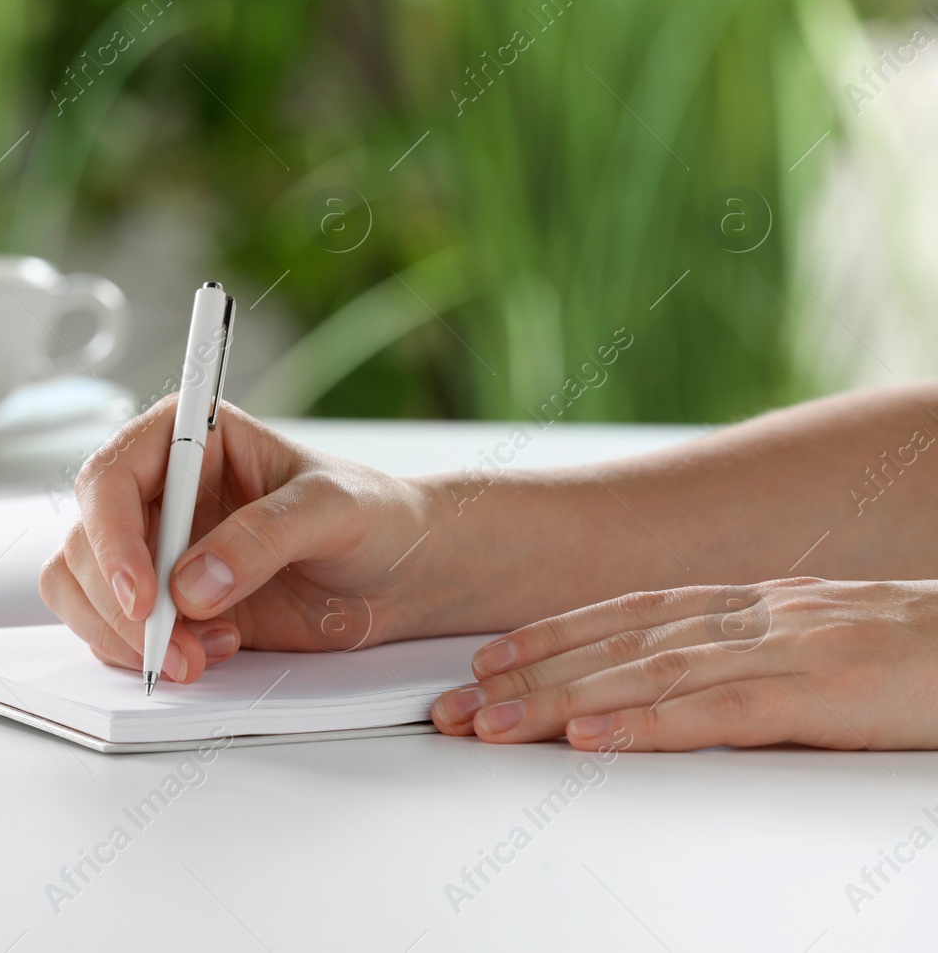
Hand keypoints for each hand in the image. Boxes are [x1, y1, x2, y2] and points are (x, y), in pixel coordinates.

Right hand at [38, 397, 439, 683]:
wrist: (402, 574)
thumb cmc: (374, 517)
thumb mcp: (333, 511)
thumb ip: (264, 537)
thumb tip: (193, 583)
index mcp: (190, 438)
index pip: (110, 478)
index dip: (110, 537)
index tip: (143, 595)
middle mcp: (159, 491)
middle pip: (85, 543)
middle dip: (121, 606)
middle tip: (175, 648)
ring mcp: (156, 549)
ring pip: (83, 589)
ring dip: (125, 636)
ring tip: (199, 655)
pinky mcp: (166, 602)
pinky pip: (112, 629)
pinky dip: (144, 654)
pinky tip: (209, 652)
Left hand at [430, 577, 937, 750]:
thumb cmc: (922, 653)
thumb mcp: (819, 647)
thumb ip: (749, 659)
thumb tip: (676, 687)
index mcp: (750, 605)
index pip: (625, 616)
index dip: (549, 636)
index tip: (486, 661)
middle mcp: (752, 616)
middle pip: (614, 646)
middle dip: (526, 676)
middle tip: (455, 707)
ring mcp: (783, 649)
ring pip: (645, 675)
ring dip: (559, 701)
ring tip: (492, 725)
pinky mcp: (819, 692)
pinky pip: (716, 711)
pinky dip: (645, 725)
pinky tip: (591, 740)